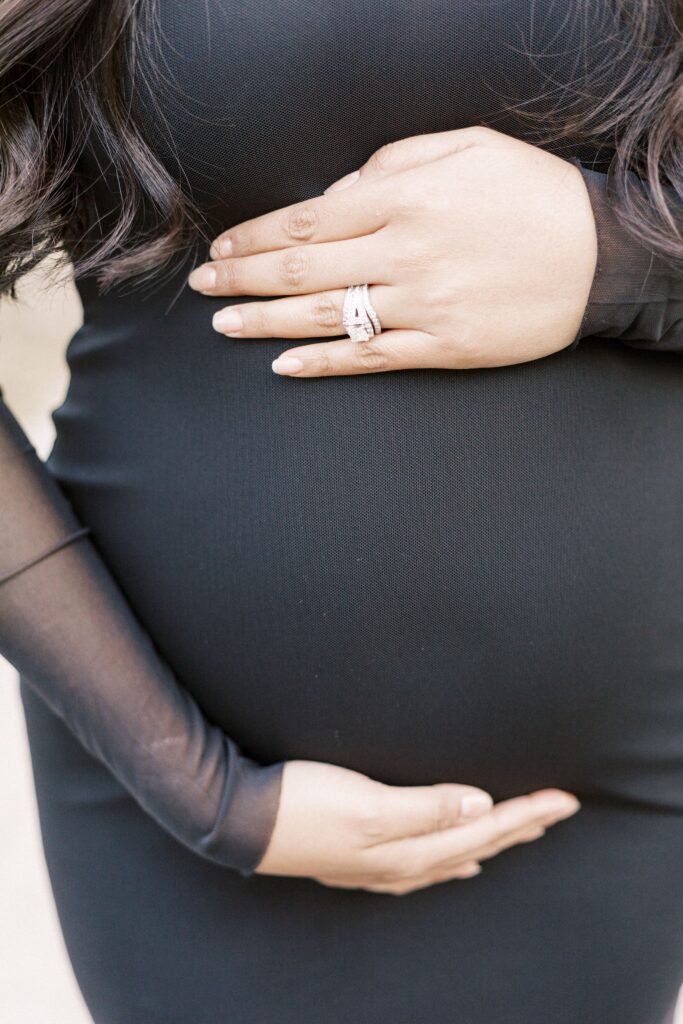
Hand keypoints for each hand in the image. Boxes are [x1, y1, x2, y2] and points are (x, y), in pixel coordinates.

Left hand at [188, 126, 597, 376]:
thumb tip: (335, 193)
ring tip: (223, 324)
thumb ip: (392, 163)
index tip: (222, 247)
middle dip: (243, 277)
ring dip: (266, 322)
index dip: (255, 236)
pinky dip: (323, 364)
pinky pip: (371, 358)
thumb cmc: (533, 194)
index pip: (307, 218)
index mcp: (405, 198)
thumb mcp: (466, 148)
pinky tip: (283, 366)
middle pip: (302, 268)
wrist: (603, 255)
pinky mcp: (444, 346)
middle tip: (203, 286)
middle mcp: (404, 252)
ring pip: (325, 317)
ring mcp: (423, 304)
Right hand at [254, 760, 580, 894]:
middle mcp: (401, 865)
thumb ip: (428, 807)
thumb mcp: (369, 804)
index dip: (527, 815)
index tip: (564, 800)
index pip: (485, 832)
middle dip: (522, 828)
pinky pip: (427, 865)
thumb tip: (483, 806)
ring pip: (455, 857)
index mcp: (409, 851)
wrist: (240, 820)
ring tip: (523, 834)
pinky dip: (454, 859)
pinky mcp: (361, 857)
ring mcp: (380, 866)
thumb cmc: (302, 804)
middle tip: (560, 810)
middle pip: (477, 846)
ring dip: (493, 843)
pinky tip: (458, 862)